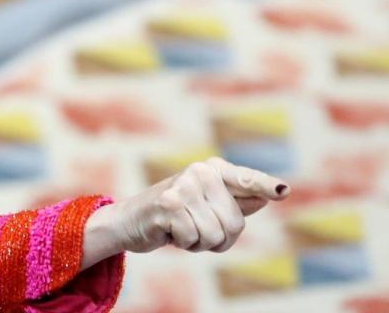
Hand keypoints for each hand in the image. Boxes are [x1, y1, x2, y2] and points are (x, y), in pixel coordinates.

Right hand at [81, 158, 289, 266]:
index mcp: (213, 170)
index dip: (265, 187)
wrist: (129, 221)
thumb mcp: (207, 207)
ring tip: (182, 229)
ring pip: (215, 235)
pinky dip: (184, 243)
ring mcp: (183, 186)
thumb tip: (270, 194)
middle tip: (195, 228)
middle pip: (235, 223)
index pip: (245, 180)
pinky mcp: (168, 204)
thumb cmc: (174, 215)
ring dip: (200, 243)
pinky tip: (169, 232)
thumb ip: (237, 200)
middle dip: (219, 237)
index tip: (283, 191)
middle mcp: (199, 172)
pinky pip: (194, 239)